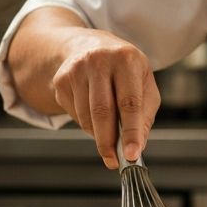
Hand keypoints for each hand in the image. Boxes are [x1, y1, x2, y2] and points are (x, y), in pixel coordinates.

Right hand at [51, 29, 159, 168]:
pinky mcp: (61, 79)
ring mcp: (77, 69)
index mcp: (127, 59)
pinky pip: (74, 114)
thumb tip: (137, 146)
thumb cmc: (125, 70)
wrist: (90, 46)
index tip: (132, 154)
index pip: (129, 102)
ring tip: (109, 135)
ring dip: (98, 135)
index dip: (131, 131)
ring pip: (86, 116)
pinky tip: (94, 114)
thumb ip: (145, 115)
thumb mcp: (144, 84)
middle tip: (114, 161)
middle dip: (108, 142)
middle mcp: (100, 60)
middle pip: (102, 111)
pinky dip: (86, 124)